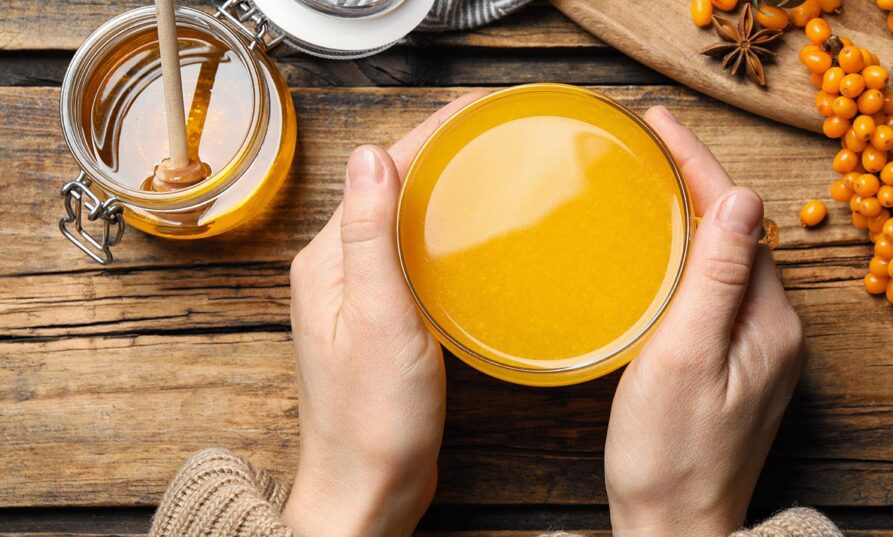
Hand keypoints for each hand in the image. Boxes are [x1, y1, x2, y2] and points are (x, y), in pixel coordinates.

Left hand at [283, 91, 487, 536]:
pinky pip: (414, 257)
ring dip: (444, 192)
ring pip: (405, 221)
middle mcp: (337, 268)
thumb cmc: (371, 418)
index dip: (432, 133)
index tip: (479, 110)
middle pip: (392, 189)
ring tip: (493, 170)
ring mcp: (360, 293)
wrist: (368, 486)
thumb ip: (369, 235)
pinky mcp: (384, 318)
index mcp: (327, 259)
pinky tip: (474, 238)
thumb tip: (369, 154)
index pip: (381, 171)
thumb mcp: (376, 317)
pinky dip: (444, 235)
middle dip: (442, 154)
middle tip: (498, 134)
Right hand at [604, 106, 805, 536]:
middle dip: (699, 178)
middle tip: (649, 141)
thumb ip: (716, 279)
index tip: (658, 122)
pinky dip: (695, 255)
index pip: (738, 217)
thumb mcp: (685, 359)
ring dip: (697, 214)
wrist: (677, 529)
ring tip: (654, 179)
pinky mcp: (739, 366)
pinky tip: (666, 250)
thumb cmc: (669, 454)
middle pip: (740, 231)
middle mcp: (776, 329)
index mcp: (769, 321)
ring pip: (731, 259)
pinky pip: (722, 290)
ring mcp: (760, 349)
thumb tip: (742, 198)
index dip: (698, 163)